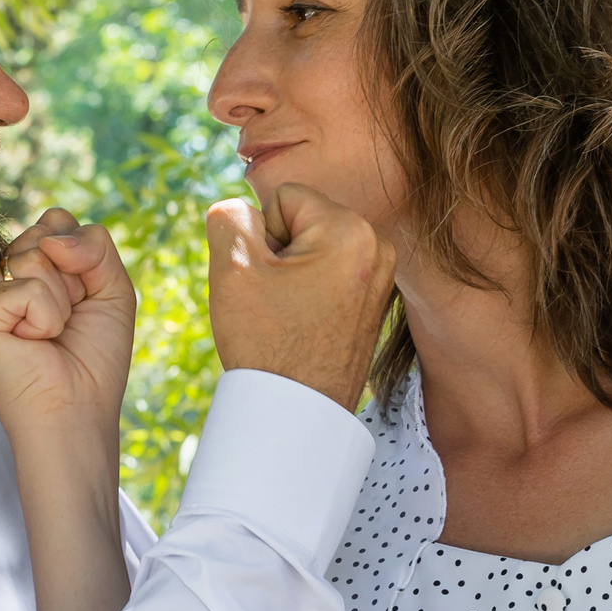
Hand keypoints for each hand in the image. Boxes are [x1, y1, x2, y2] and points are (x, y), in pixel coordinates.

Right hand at [0, 209, 135, 449]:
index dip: (83, 256)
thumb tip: (52, 238)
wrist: (77, 410)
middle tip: (66, 321)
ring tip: (50, 334)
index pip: (56, 220)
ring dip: (61, 302)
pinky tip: (33, 342)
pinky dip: (46, 318)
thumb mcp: (114, 290)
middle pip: (45, 233)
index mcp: (32, 267)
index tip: (82, 299)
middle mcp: (4, 276)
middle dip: (73, 278)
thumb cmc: (93, 360)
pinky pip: (27, 287)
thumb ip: (95, 244)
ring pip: (35, 256)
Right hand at [206, 183, 395, 411]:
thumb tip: (240, 209)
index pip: (283, 197)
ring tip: (292, 314)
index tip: (270, 282)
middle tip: (280, 302)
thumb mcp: (233, 269)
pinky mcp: (376, 297)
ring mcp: (382, 274)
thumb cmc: (267, 345)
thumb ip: (229, 217)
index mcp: (351, 230)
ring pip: (312, 245)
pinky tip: (306, 323)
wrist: (297, 413)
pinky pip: (328, 270)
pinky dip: (310, 289)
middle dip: (279, 252)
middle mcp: (378, 245)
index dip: (261, 236)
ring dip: (292, 272)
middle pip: (302, 219)